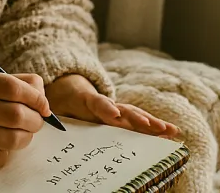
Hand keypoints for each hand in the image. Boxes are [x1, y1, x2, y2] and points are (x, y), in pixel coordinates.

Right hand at [0, 71, 49, 171]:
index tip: (44, 106)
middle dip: (35, 120)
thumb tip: (43, 99)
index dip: (35, 97)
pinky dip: (6, 152)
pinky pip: (1, 157)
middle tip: (35, 122)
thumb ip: (15, 83)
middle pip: (17, 115)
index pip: (13, 87)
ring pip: (14, 139)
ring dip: (25, 138)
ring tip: (20, 133)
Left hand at [45, 74, 179, 138]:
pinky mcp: (121, 115)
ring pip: (135, 114)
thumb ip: (53, 112)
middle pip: (123, 110)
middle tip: (152, 127)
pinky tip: (172, 132)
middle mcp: (105, 104)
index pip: (97, 102)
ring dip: (151, 123)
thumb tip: (47, 118)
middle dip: (137, 118)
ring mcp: (115, 109)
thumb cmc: (60, 101)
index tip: (113, 114)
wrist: (67, 87)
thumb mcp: (54, 105)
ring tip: (167, 130)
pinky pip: (138, 120)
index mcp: (85, 100)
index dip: (105, 108)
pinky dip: (155, 126)